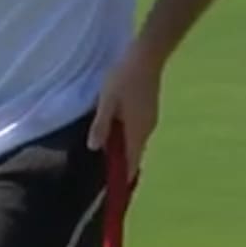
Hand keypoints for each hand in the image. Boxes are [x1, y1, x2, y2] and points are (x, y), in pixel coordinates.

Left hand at [87, 44, 163, 175]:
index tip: (112, 190)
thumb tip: (95, 149)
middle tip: (102, 166)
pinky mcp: (149, 110)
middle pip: (133, 153)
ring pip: (135, 140)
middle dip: (120, 161)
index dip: (121, 177)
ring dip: (122, 146)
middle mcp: (147, 129)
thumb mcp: (107, 101)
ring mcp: (150, 119)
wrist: (147, 56)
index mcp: (136, 130)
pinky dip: (126, 135)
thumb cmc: (124, 77)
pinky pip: (137, 130)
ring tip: (105, 146)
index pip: (130, 162)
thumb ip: (101, 125)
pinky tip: (115, 127)